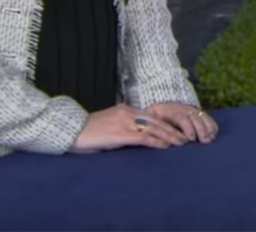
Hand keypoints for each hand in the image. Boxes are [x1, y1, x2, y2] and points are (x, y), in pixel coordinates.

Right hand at [70, 103, 188, 152]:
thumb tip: (135, 136)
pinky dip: (156, 142)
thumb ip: (122, 126)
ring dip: (169, 136)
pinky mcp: (120, 135)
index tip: (177, 129)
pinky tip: (165, 146)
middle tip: (185, 137)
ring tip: (181, 143)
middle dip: (172, 130)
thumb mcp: (109, 124)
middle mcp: (128, 114)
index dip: (166, 123)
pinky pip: (143, 138)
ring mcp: (124, 123)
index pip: (152, 116)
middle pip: (157, 121)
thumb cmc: (88, 131)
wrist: (70, 130)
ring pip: (153, 129)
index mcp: (125, 109)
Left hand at [145, 102, 218, 143]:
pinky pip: (207, 118)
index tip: (188, 139)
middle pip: (194, 117)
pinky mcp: (197, 114)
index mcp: (169, 110)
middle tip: (203, 141)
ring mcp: (191, 110)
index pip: (180, 117)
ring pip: (202, 117)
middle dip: (200, 129)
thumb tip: (148, 136)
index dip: (186, 128)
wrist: (160, 105)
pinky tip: (213, 135)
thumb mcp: (147, 118)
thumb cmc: (151, 118)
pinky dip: (211, 125)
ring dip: (207, 128)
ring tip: (209, 140)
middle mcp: (182, 109)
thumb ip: (148, 126)